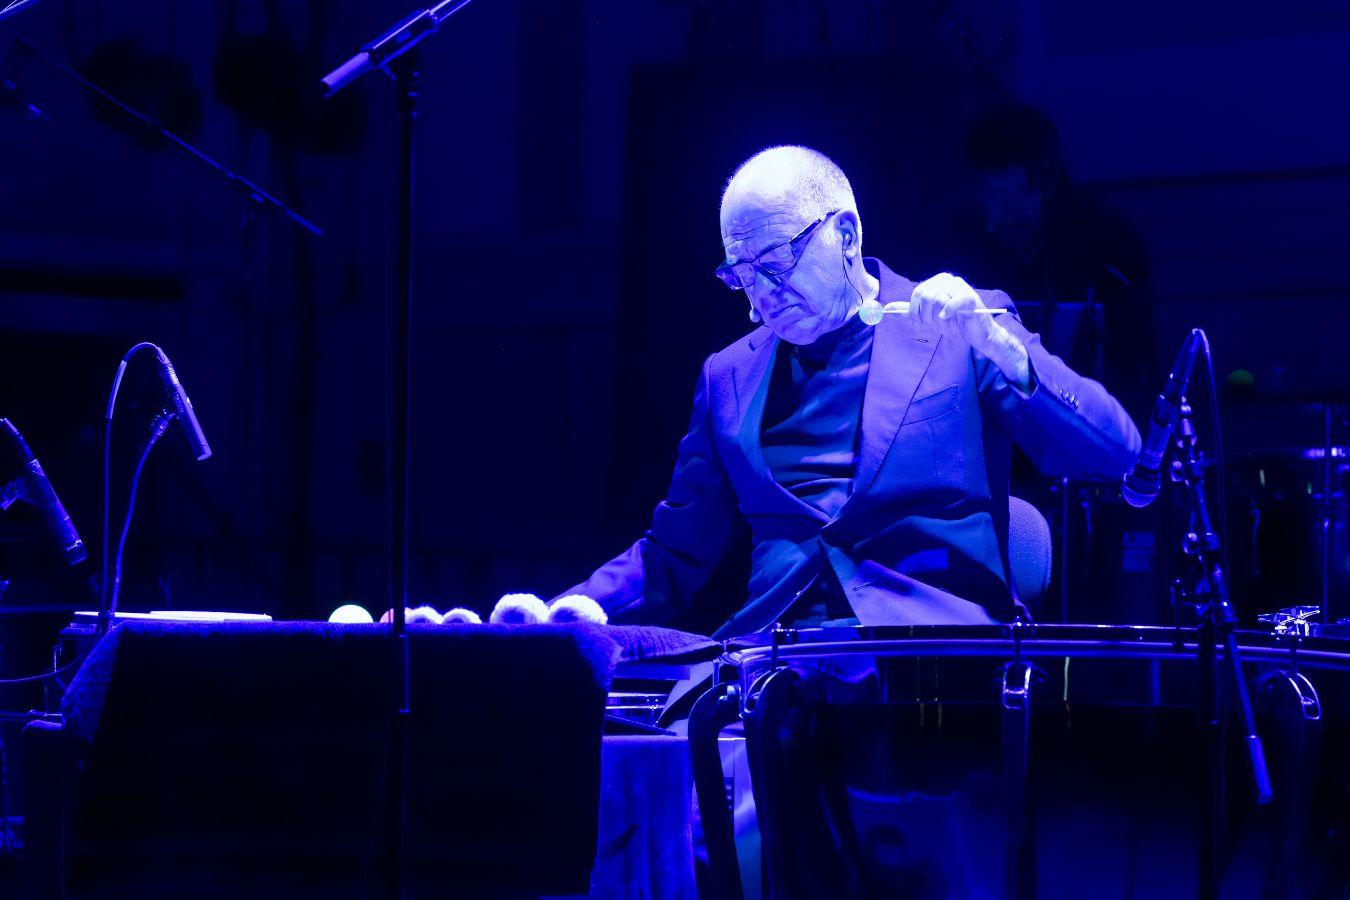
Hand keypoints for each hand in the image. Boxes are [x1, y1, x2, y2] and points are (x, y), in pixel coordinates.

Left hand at [909, 273, 1031, 391]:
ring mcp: (961, 288)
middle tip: (927, 325)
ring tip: (942, 323)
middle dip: (923, 314)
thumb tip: (886, 309)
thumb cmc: (953, 323)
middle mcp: (950, 280)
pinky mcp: (971, 298)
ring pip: (938, 298)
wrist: (976, 334)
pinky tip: (947, 319)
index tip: (915, 324)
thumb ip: (908, 311)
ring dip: (935, 316)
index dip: (913, 310)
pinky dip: (947, 312)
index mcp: (938, 282)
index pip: (918, 292)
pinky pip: (953, 301)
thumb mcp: (927, 317)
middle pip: (926, 294)